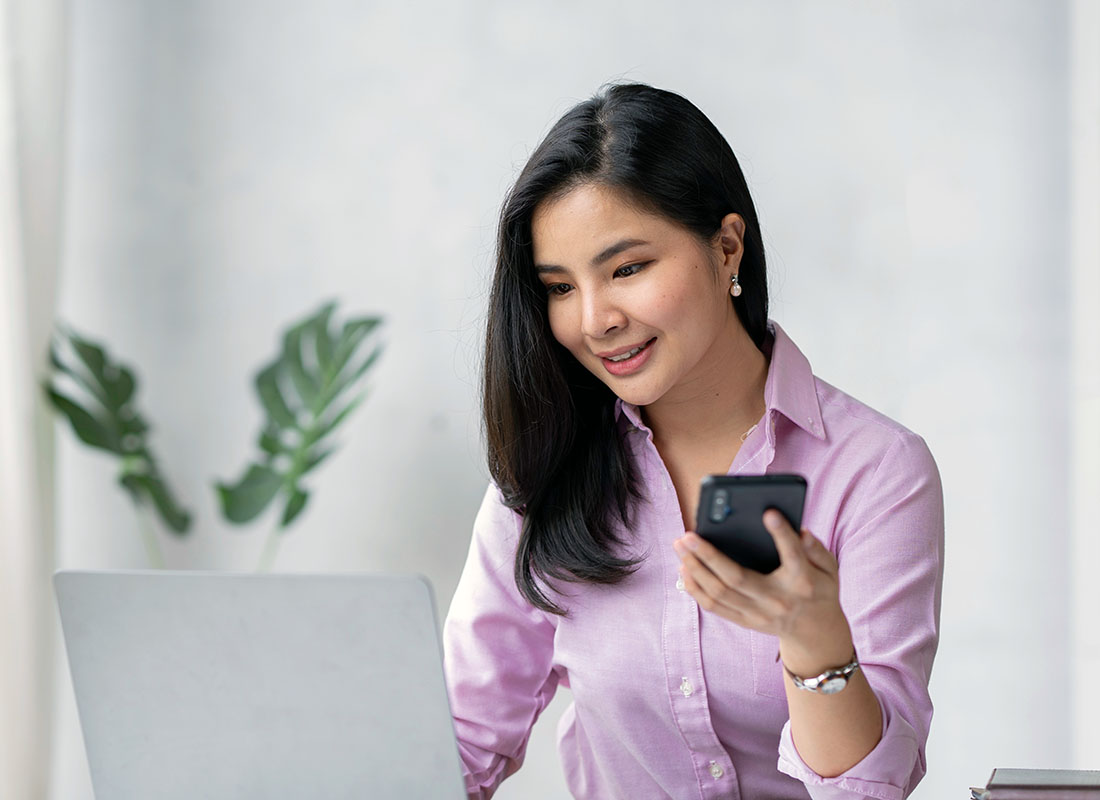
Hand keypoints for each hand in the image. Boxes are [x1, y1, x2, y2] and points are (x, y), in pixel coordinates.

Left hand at [673, 510, 852, 674]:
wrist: (815, 632)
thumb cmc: (819, 589)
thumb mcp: (829, 569)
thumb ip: (817, 549)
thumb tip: (801, 530)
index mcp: (802, 583)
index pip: (793, 556)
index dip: (782, 534)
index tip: (768, 513)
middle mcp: (777, 601)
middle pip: (736, 579)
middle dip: (708, 555)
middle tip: (688, 534)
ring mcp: (758, 615)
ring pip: (719, 594)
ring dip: (695, 569)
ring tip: (680, 546)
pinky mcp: (745, 621)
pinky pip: (714, 607)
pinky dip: (696, 588)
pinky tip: (684, 569)